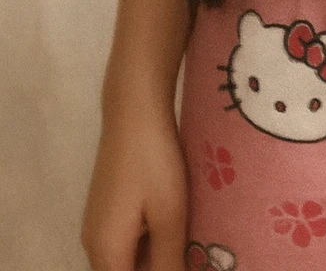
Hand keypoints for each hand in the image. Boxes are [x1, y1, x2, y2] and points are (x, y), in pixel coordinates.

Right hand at [81, 104, 188, 270]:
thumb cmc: (154, 163)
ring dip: (155, 256)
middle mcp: (94, 244)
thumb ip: (169, 262)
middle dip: (157, 268)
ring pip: (128, 258)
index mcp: (105, 252)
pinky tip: (176, 224)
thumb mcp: (169, 216)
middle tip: (191, 253)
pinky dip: (150, 240)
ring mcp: (98, 224)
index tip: (184, 264)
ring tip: (189, 243)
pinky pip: (127, 240)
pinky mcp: (107, 207)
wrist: (134, 110)